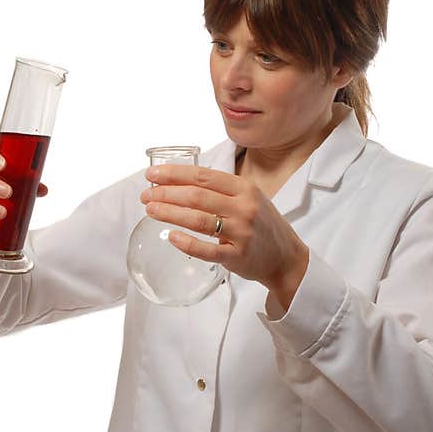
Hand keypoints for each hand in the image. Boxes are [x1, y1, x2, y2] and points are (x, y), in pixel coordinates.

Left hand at [140, 165, 307, 305]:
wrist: (286, 257)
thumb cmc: (262, 224)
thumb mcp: (249, 198)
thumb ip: (221, 189)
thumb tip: (178, 182)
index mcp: (244, 188)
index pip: (202, 176)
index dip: (174, 174)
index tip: (152, 174)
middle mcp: (243, 208)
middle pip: (196, 196)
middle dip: (165, 193)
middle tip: (146, 196)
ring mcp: (241, 232)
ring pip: (198, 219)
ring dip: (170, 213)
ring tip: (151, 210)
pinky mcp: (237, 256)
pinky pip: (207, 249)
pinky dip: (186, 243)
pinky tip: (171, 237)